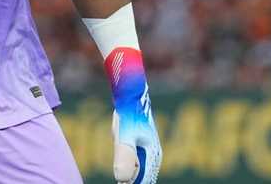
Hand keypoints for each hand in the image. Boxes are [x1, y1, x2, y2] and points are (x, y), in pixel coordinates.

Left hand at [106, 49, 160, 183]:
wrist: (130, 95)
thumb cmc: (129, 113)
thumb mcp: (125, 135)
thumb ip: (124, 156)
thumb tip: (121, 180)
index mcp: (153, 157)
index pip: (144, 182)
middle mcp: (152, 156)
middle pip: (143, 179)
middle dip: (131, 181)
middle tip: (118, 180)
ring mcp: (146, 151)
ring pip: (138, 173)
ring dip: (128, 175)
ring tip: (120, 173)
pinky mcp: (139, 146)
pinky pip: (134, 165)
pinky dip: (127, 169)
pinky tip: (119, 168)